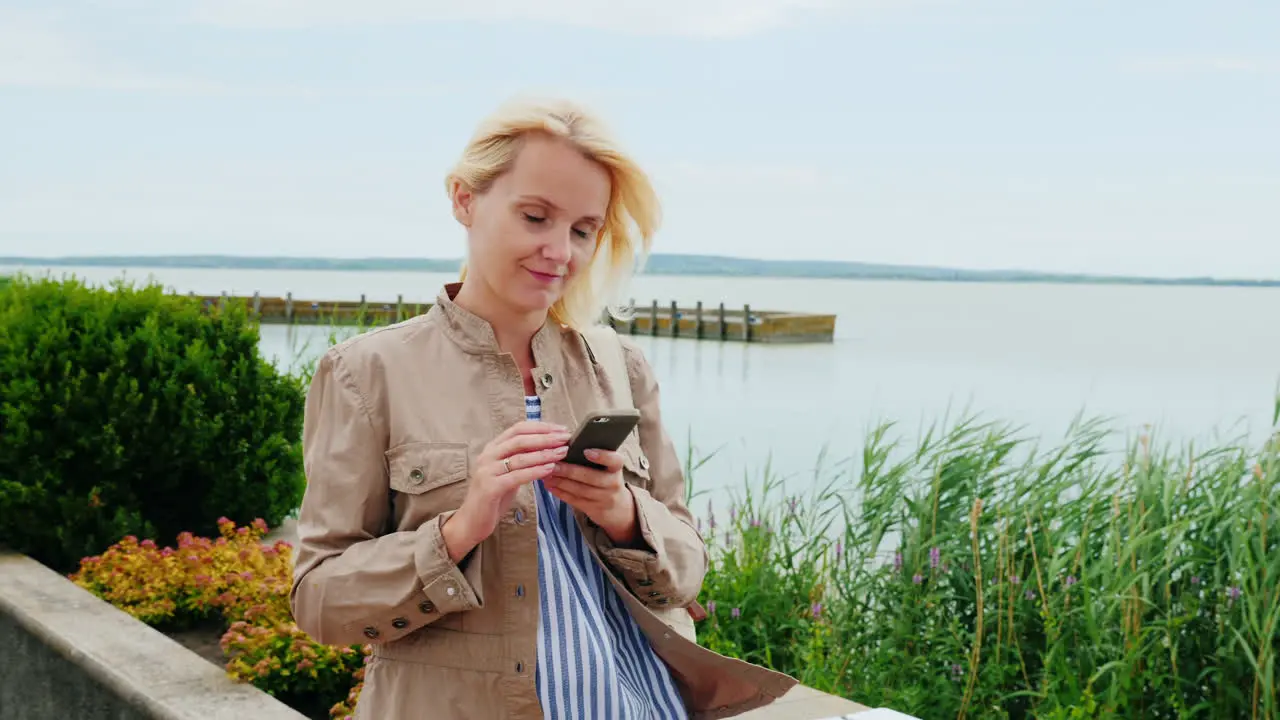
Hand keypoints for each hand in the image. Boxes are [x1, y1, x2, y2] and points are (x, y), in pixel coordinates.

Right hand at [441, 421, 569, 562]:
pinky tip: (550, 469)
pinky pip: (517, 476)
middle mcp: (487, 455)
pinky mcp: (490, 488)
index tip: (561, 429)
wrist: (471, 521)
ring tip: (562, 452)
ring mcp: (487, 471)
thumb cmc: (494, 497)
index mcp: (492, 448)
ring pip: (519, 457)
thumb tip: (549, 448)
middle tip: (565, 437)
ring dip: (544, 453)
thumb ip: (522, 459)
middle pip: (520, 439)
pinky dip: (535, 471)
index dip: (541, 427)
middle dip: (545, 437)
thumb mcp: (508, 473)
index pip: (518, 429)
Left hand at [545, 449, 639, 545]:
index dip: (602, 456)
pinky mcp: (593, 509)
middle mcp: (613, 483)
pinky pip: (575, 500)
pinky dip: (560, 493)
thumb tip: (565, 443)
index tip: (586, 451)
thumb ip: (593, 456)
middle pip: (591, 477)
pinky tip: (549, 485)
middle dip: (570, 471)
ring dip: (561, 482)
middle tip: (553, 464)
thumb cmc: (606, 478)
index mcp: (616, 468)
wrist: (617, 507)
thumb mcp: (607, 467)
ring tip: (547, 474)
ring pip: (580, 490)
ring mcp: (604, 498)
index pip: (614, 461)